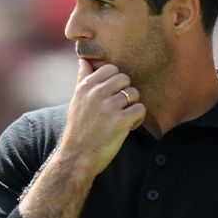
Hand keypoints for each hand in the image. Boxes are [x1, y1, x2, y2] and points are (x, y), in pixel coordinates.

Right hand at [55, 58, 145, 176]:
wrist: (76, 157)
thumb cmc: (78, 129)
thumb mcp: (76, 101)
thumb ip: (82, 79)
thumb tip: (83, 59)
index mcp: (85, 86)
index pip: (111, 69)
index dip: (115, 82)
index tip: (110, 96)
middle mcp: (96, 93)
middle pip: (125, 79)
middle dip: (125, 93)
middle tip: (118, 109)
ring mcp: (109, 106)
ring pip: (134, 93)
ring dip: (132, 106)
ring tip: (122, 118)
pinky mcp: (121, 121)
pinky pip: (140, 109)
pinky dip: (137, 119)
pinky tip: (128, 126)